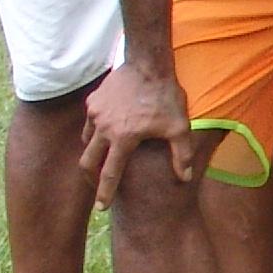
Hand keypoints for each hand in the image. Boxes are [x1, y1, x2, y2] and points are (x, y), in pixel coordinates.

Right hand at [80, 61, 198, 203]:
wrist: (149, 64)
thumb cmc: (166, 96)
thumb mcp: (179, 127)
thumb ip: (181, 155)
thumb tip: (185, 179)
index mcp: (123, 139)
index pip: (110, 174)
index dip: (105, 193)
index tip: (101, 208)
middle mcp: (104, 128)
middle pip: (88, 162)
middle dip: (90, 178)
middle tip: (96, 186)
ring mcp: (95, 114)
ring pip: (87, 141)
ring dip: (93, 152)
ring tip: (104, 158)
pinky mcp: (92, 102)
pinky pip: (90, 122)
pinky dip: (95, 131)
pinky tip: (107, 131)